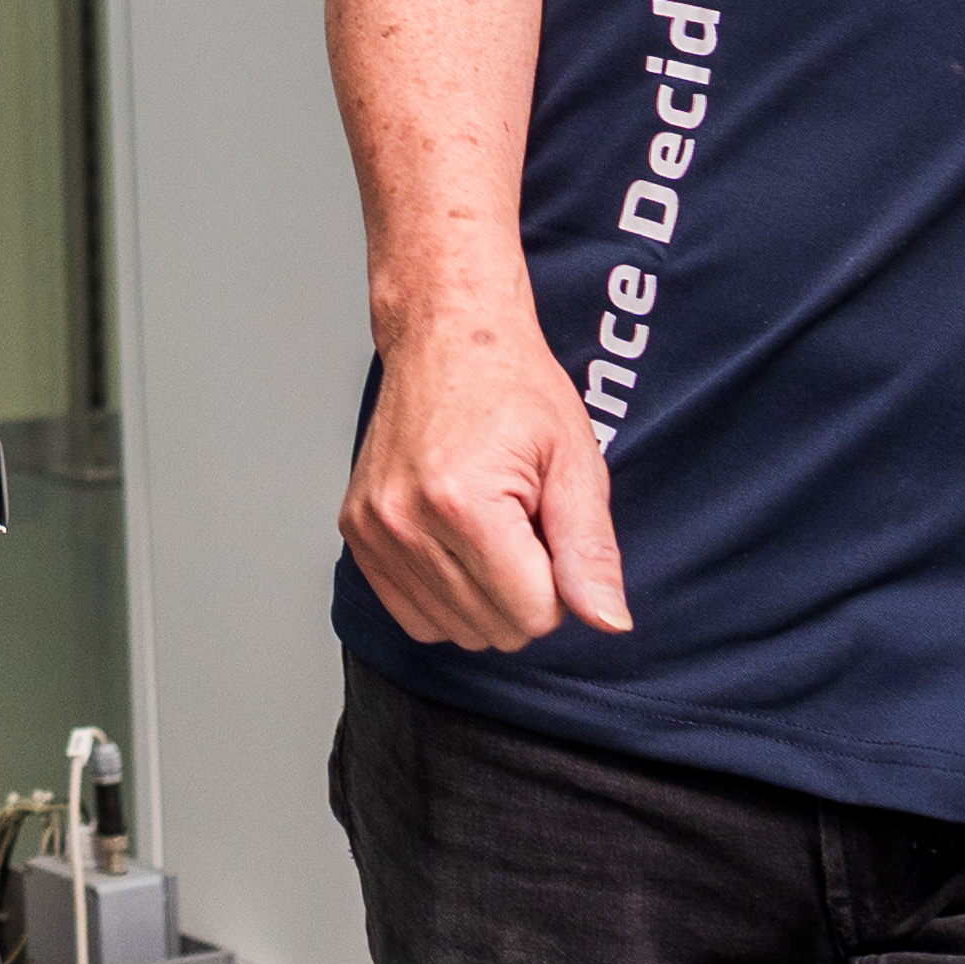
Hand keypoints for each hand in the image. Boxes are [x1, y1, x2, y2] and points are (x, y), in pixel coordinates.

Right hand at [339, 296, 629, 650]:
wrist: (446, 335)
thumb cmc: (512, 386)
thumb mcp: (576, 461)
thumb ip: (591, 550)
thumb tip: (608, 621)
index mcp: (464, 502)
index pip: (534, 615)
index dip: (560, 582)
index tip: (549, 528)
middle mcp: (406, 519)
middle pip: (495, 628)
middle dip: (524, 590)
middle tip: (521, 520)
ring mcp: (374, 528)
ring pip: (454, 629)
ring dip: (484, 594)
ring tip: (489, 525)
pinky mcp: (356, 532)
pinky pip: (412, 615)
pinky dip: (445, 596)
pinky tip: (458, 544)